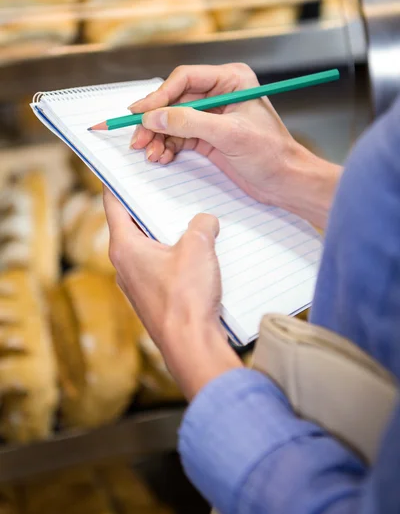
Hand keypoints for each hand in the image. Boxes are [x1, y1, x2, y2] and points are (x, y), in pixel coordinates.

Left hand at [103, 188, 241, 399]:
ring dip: (166, 234)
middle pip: (133, 225)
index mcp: (125, 247)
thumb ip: (202, 224)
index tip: (121, 168)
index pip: (113, 204)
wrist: (191, 345)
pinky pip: (159, 267)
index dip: (118, 183)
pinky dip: (173, 256)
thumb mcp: (198, 247)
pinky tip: (197, 255)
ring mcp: (137, 284)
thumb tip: (206, 221)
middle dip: (151, 208)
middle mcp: (124, 265)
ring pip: (148, 248)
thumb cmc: (186, 297)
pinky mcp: (152, 298)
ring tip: (190, 221)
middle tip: (168, 189)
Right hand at [129, 63, 341, 227]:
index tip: (139, 113)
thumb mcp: (229, 134)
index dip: (159, 96)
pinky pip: (179, 137)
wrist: (285, 181)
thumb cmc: (271, 154)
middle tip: (137, 139)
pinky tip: (161, 157)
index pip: (185, 78)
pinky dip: (167, 147)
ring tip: (150, 154)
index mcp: (231, 79)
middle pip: (174, 100)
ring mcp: (212, 115)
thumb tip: (154, 116)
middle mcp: (219, 93)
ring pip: (173, 120)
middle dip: (155, 121)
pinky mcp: (208, 136)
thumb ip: (190, 122)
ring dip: (158, 137)